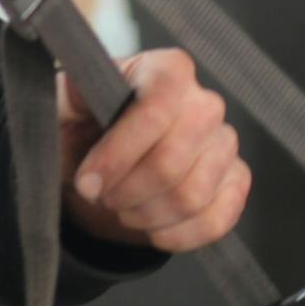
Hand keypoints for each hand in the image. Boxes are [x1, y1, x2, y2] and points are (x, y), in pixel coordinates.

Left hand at [60, 48, 248, 253]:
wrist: (109, 159)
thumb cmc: (88, 125)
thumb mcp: (68, 105)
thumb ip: (72, 93)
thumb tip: (80, 91)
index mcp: (168, 71)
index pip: (155, 113)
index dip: (118, 155)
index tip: (87, 183)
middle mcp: (205, 103)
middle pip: (172, 161)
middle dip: (128, 190)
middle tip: (101, 195)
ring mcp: (225, 143)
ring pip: (192, 196)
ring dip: (146, 214)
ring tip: (123, 207)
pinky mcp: (236, 180)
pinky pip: (216, 219)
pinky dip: (177, 235)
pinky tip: (152, 229)